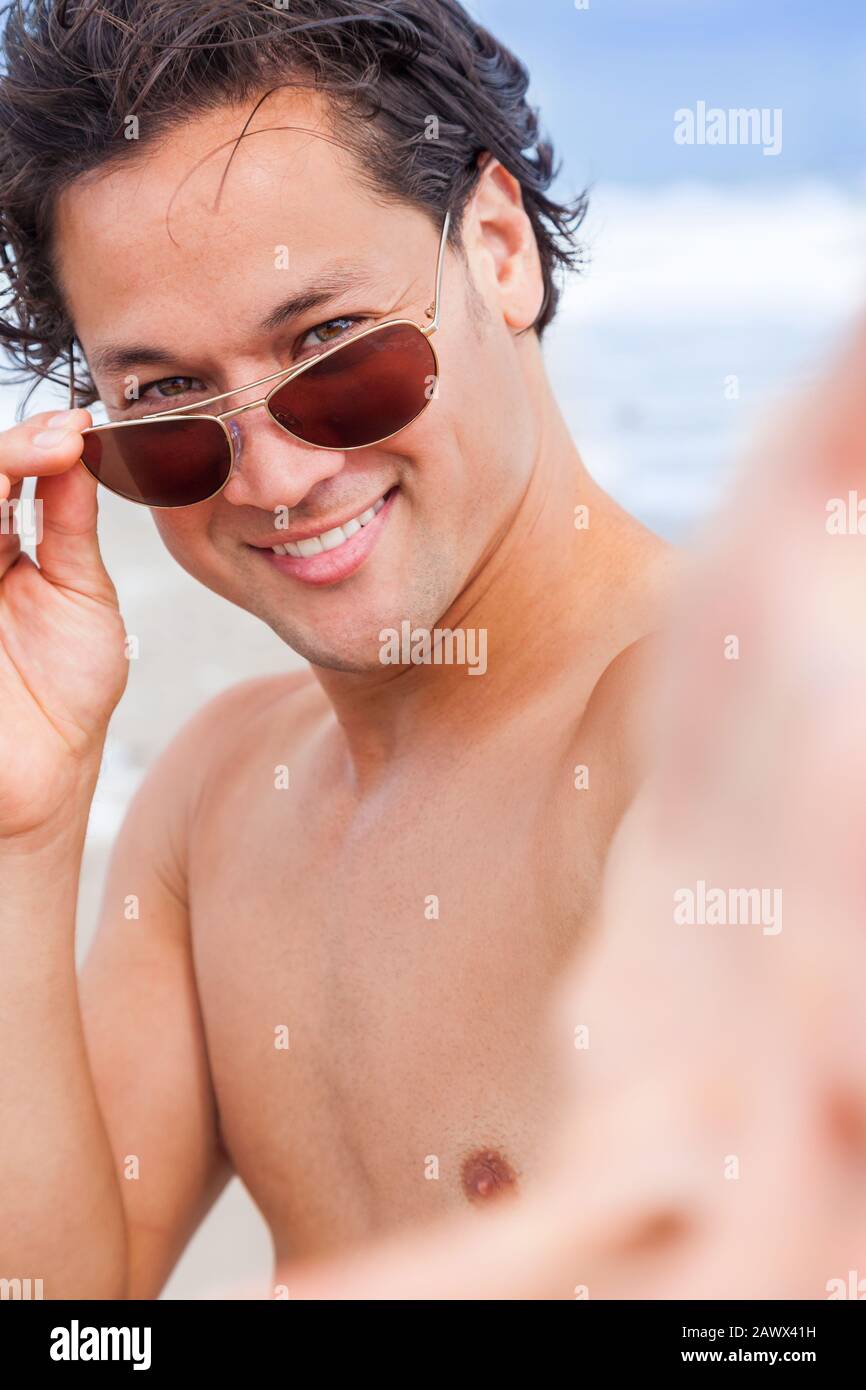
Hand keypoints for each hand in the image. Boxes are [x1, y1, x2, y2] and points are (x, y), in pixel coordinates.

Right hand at [0, 408, 127, 837]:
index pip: (1, 476)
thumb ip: (70, 523)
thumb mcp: (81, 593)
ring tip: (41, 456)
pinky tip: (2, 495)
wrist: (47, 775)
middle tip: (62, 437)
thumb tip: (80, 442)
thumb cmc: (68, 690)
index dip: (32, 444)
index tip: (79, 426)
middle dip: (10, 450)